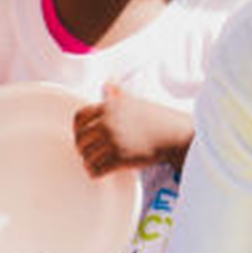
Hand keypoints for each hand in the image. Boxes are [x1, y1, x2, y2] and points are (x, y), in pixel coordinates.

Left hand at [74, 81, 192, 174]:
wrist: (174, 135)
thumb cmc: (157, 118)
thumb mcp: (135, 100)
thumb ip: (118, 92)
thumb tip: (109, 80)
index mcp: (110, 106)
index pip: (79, 118)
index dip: (77, 130)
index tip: (82, 137)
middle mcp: (108, 122)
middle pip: (81, 139)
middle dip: (83, 148)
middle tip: (90, 153)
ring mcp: (113, 140)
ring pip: (87, 156)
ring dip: (89, 162)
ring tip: (95, 164)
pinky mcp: (120, 158)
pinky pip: (96, 169)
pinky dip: (94, 173)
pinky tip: (99, 172)